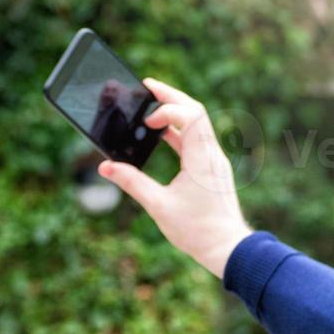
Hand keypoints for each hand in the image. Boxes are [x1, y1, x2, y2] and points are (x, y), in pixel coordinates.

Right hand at [99, 77, 253, 279]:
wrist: (227, 247)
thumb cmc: (197, 230)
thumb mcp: (158, 206)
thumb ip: (132, 183)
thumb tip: (106, 167)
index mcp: (202, 159)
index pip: (192, 116)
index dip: (168, 108)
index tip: (146, 122)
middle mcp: (212, 155)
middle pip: (196, 112)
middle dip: (171, 96)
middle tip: (148, 85)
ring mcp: (215, 161)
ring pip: (198, 125)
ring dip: (176, 112)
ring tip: (150, 106)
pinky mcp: (212, 170)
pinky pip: (197, 140)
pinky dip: (180, 131)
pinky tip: (161, 134)